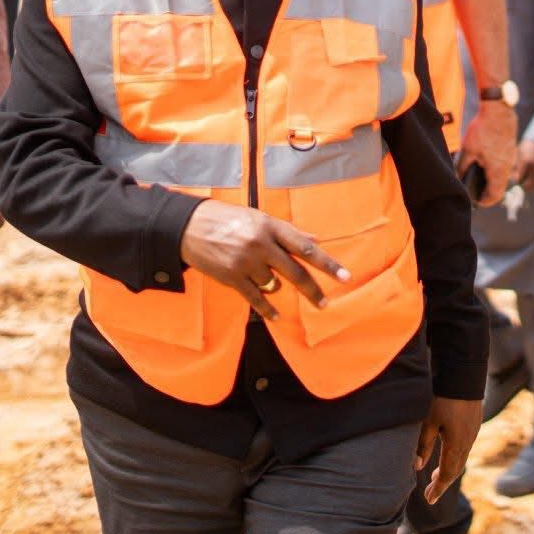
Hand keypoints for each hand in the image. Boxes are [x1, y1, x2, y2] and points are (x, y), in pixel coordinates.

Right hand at [179, 199, 350, 320]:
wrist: (188, 227)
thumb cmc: (228, 219)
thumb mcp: (259, 218)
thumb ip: (288, 231)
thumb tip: (315, 239)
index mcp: (271, 227)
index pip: (305, 247)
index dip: (327, 263)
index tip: (344, 276)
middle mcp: (261, 245)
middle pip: (295, 272)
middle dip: (312, 290)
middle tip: (325, 303)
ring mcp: (245, 262)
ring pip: (273, 284)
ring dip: (275, 285)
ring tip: (261, 273)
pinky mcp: (231, 277)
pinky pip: (255, 298)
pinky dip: (266, 308)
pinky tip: (274, 315)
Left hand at [415, 397, 482, 502]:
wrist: (465, 376)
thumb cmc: (444, 398)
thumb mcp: (429, 421)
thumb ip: (423, 445)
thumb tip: (416, 467)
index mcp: (456, 445)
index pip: (447, 474)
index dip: (438, 489)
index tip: (429, 500)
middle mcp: (468, 442)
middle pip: (456, 469)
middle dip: (443, 483)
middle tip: (430, 494)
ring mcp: (473, 432)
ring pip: (461, 458)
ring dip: (449, 470)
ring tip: (436, 477)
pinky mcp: (474, 423)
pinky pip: (465, 448)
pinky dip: (455, 457)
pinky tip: (448, 454)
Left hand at [459, 101, 516, 207]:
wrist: (499, 110)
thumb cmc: (483, 129)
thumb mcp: (468, 150)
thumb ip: (462, 167)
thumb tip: (458, 178)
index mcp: (497, 170)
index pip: (495, 196)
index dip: (484, 202)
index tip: (475, 201)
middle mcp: (507, 167)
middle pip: (500, 189)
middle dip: (488, 192)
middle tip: (476, 190)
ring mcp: (512, 158)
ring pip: (503, 177)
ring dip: (493, 180)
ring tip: (479, 175)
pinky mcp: (511, 150)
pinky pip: (505, 166)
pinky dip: (497, 169)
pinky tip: (485, 161)